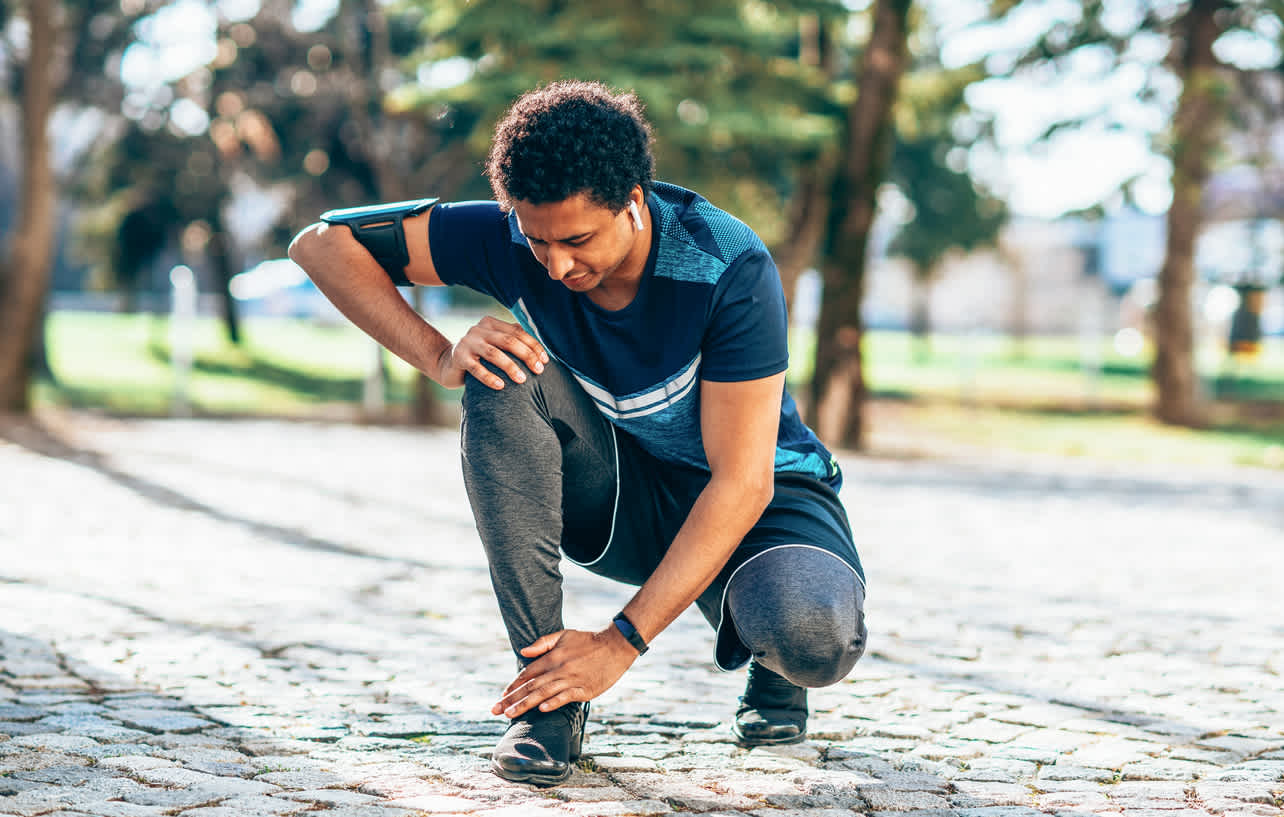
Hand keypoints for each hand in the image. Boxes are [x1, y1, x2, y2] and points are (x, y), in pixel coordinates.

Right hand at [436, 316, 548, 388]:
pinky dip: (489, 377)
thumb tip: (542, 354)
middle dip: (527, 356)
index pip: (518, 332)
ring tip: (522, 380)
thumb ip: (512, 343)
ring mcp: (467, 342)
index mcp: (491, 323)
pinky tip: (501, 386)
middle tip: (539, 371)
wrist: (447, 364)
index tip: (545, 361)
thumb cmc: (479, 358)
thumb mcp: (494, 346)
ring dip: (511, 367)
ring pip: (494, 353)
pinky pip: (477, 368)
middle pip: (509, 341)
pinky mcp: (459, 357)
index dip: (534, 346)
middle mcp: (479, 329)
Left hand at [492, 628, 637, 718]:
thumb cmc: (588, 640)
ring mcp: (572, 680)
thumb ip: (543, 643)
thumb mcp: (564, 635)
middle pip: (531, 686)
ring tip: (511, 715)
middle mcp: (559, 669)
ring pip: (544, 693)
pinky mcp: (585, 689)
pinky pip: (566, 697)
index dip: (513, 686)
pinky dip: (554, 703)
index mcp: (553, 657)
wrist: (616, 645)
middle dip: (512, 699)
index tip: (501, 697)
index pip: (527, 673)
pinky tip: (542, 710)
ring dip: (526, 704)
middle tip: (496, 711)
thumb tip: (523, 651)